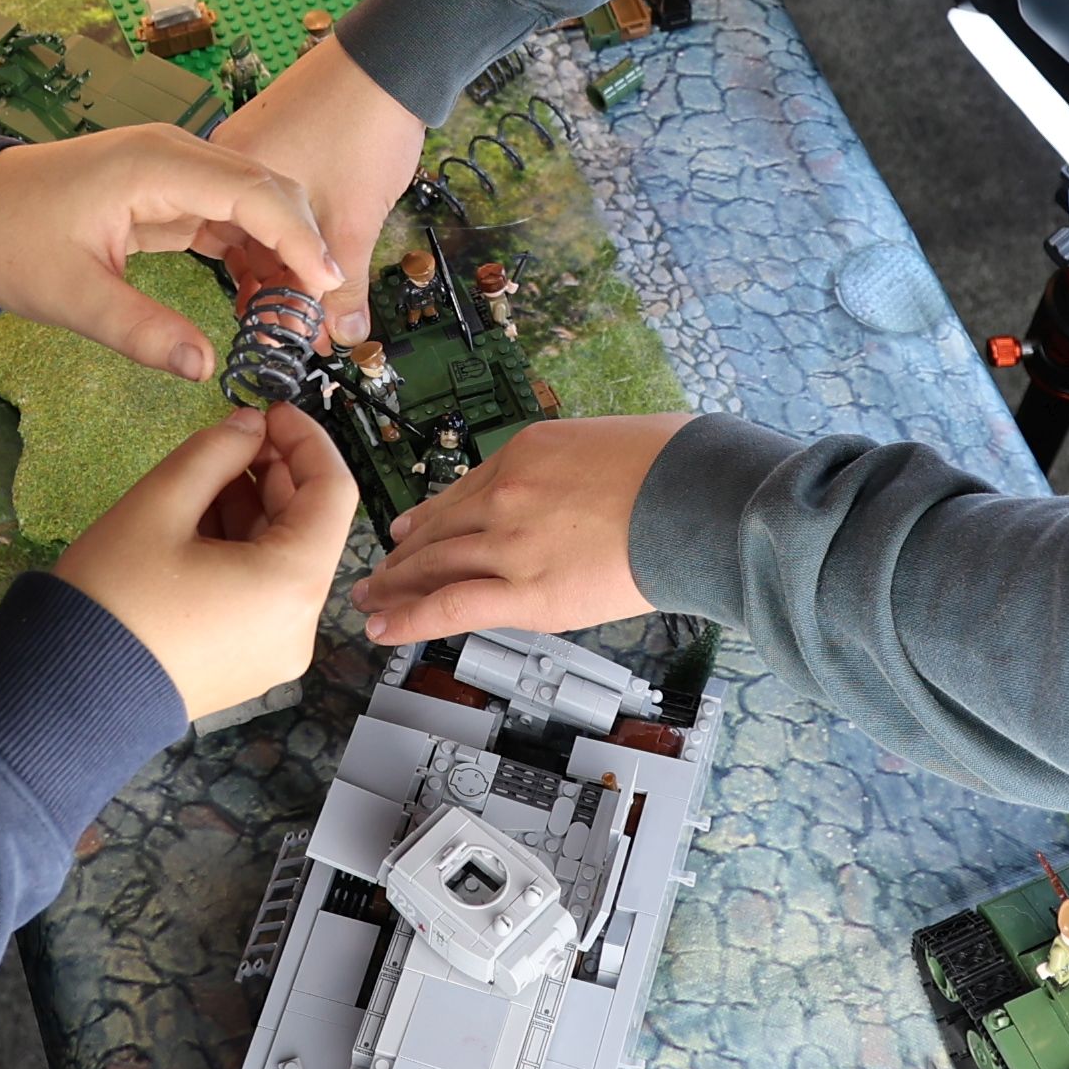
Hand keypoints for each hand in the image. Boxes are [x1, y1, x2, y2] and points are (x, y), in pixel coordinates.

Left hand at [0, 126, 342, 381]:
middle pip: (267, 188)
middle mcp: (174, 155)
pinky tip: (266, 292)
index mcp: (156, 166)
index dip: (299, 237)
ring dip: (282, 248)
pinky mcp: (164, 191)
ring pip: (253, 200)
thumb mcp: (71, 295)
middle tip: (322, 309)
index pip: (254, 192)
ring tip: (299, 310)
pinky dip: (253, 249)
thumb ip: (140, 330)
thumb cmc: (9, 242)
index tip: (328, 286)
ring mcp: (171, 170)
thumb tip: (205, 367)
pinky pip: (226, 214)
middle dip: (303, 242)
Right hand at [56, 403, 360, 717]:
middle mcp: (298, 626)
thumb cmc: (114, 594)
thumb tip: (249, 427)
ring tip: (200, 479)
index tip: (270, 409)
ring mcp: (273, 652)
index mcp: (291, 586)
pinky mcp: (246, 666)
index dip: (307, 440)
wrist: (63, 694)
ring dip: (252, 511)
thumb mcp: (159, 504)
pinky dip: (240, 551)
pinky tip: (195, 523)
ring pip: (282, 561)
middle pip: (309, 529)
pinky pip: (261, 594)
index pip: (334, 493)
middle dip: (274, 475)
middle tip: (229, 437)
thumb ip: (214, 451)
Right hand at [203, 33, 424, 344]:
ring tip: (319, 294)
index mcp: (227, 183)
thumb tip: (344, 340)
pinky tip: (318, 245)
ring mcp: (248, 142)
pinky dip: (293, 225)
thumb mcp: (353, 222)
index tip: (299, 340)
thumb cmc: (361, 130)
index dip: (272, 309)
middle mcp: (223, 162)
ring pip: (259, 222)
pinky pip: (271, 195)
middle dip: (279, 287)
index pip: (236, 266)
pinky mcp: (274, 132)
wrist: (391, 54)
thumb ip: (343, 288)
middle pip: (244, 245)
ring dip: (288, 257)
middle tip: (312, 325)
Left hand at [355, 413, 691, 644]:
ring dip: (395, 586)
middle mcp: (505, 494)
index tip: (408, 529)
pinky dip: (410, 619)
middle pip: (437, 529)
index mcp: (524, 452)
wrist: (697, 495)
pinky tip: (383, 627)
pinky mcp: (527, 592)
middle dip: (402, 554)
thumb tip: (572, 489)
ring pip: (434, 566)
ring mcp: (511, 542)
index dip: (427, 516)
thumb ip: (570, 468)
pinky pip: (452, 606)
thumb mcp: (607, 441)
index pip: (460, 492)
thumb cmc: (673, 465)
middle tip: (378, 570)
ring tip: (371, 600)